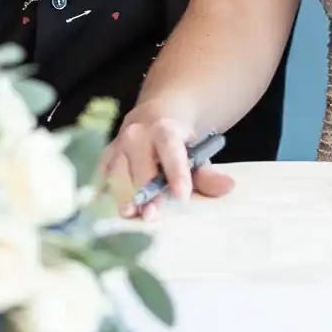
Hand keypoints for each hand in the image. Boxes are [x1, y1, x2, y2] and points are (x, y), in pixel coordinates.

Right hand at [100, 107, 233, 220]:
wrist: (153, 116)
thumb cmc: (177, 142)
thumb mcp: (196, 151)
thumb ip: (208, 173)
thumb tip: (227, 187)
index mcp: (164, 129)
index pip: (171, 151)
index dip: (176, 173)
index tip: (181, 196)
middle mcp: (137, 134)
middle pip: (140, 165)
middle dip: (146, 191)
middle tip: (152, 215)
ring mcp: (118, 144)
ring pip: (117, 171)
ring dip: (123, 194)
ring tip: (130, 214)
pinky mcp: (106, 156)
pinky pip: (103, 174)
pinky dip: (107, 192)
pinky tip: (112, 209)